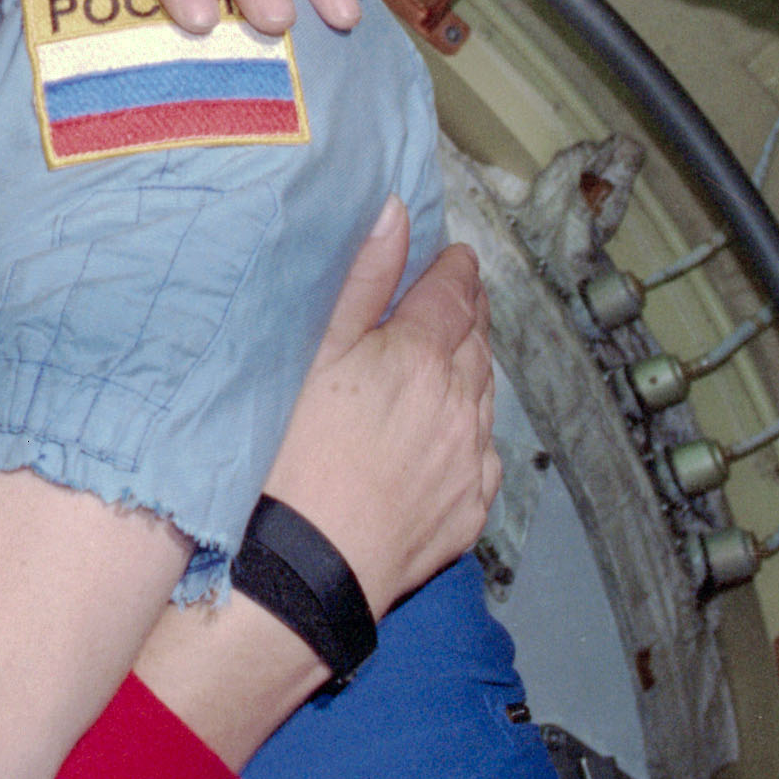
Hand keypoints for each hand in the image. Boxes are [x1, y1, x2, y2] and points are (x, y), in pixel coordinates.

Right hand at [264, 197, 498, 616]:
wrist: (309, 566)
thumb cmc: (295, 455)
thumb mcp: (315, 353)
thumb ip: (362, 280)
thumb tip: (396, 213)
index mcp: (422, 354)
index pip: (456, 292)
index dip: (456, 269)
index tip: (454, 258)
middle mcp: (461, 402)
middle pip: (478, 341)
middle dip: (466, 316)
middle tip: (449, 304)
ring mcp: (472, 457)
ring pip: (484, 396)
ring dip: (469, 373)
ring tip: (442, 368)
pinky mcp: (472, 505)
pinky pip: (482, 452)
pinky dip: (468, 432)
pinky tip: (442, 435)